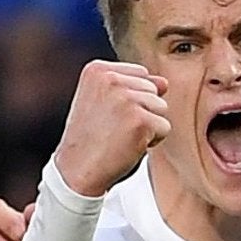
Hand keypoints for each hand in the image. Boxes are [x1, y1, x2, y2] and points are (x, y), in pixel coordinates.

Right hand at [55, 60, 169, 196]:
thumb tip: (164, 82)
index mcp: (98, 70)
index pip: (140, 74)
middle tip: (113, 128)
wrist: (76, 170)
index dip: (132, 99)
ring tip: (120, 136)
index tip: (108, 114)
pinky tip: (128, 145)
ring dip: (147, 126)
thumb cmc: (91, 138)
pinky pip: (164, 127)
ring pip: (161, 107)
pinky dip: (152, 141)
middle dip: (141, 112)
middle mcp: (111, 79)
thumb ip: (133, 86)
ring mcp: (126, 98)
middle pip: (153, 90)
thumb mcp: (105, 103)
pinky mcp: (140, 119)